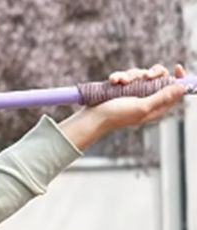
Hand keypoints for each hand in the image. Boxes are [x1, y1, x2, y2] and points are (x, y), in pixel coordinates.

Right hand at [61, 64, 187, 150]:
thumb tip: (182, 88)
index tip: (177, 68)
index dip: (178, 79)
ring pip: (142, 74)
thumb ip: (163, 97)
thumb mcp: (142, 106)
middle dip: (152, 73)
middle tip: (147, 76)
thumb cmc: (116, 115)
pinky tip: (113, 81)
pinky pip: (127, 75)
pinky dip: (120, 76)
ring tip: (121, 82)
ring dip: (131, 75)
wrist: (93, 116)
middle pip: (160, 78)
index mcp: (157, 107)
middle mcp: (148, 99)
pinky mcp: (124, 88)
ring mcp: (135, 93)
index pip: (174, 90)